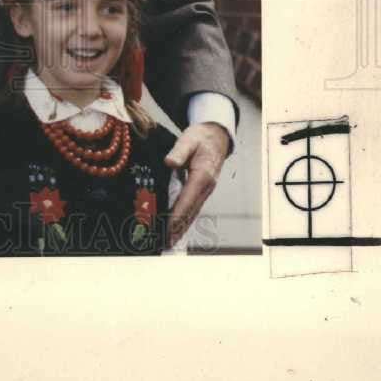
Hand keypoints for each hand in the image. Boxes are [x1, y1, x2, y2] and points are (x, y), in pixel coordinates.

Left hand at [164, 122, 229, 247]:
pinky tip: (178, 229)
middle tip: (165, 243)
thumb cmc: (200, 137)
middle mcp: (206, 187)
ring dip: (182, 228)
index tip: (167, 228)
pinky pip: (193, 208)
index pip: (187, 199)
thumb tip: (169, 162)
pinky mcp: (203, 190)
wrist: (216, 136)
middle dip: (178, 228)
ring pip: (193, 213)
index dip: (177, 215)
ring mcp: (206, 190)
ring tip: (169, 242)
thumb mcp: (188, 139)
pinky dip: (186, 220)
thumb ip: (179, 151)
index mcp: (202, 175)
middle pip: (191, 211)